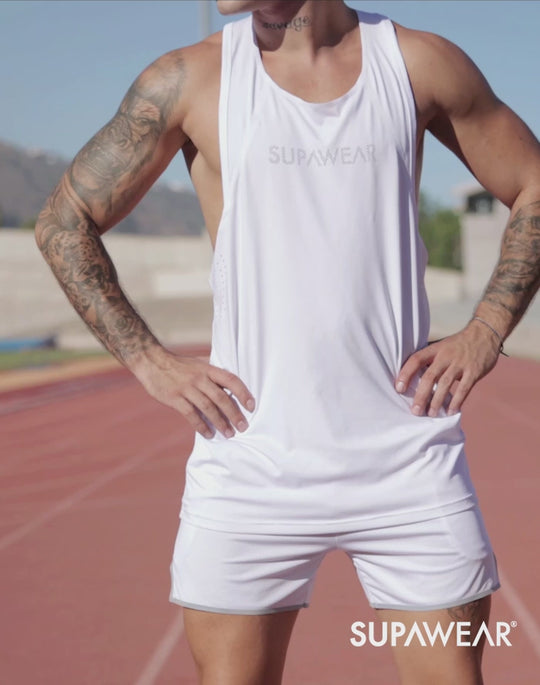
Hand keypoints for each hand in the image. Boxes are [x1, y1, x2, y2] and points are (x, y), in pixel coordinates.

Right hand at [133, 348, 254, 438]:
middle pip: (221, 398)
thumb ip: (212, 373)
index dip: (243, 393)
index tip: (251, 406)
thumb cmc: (178, 364)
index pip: (230, 380)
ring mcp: (186, 388)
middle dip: (234, 414)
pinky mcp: (174, 398)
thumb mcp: (198, 363)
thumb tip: (231, 384)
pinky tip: (209, 434)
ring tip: (229, 433)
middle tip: (243, 427)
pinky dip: (201, 426)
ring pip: (208, 408)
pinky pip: (191, 414)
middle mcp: (199, 378)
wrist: (152, 361)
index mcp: (207, 369)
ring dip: (220, 422)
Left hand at [395, 320, 500, 416]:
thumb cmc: (459, 344)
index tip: (398, 388)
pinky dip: (456, 401)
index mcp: (435, 349)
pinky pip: (464, 388)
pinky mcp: (474, 371)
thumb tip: (413, 379)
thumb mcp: (442, 346)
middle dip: (421, 395)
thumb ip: (430, 360)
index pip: (416, 360)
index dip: (406, 374)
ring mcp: (460, 363)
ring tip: (431, 414)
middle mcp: (446, 356)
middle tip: (415, 411)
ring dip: (437, 401)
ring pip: (445, 384)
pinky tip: (451, 411)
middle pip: (430, 376)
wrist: (485, 334)